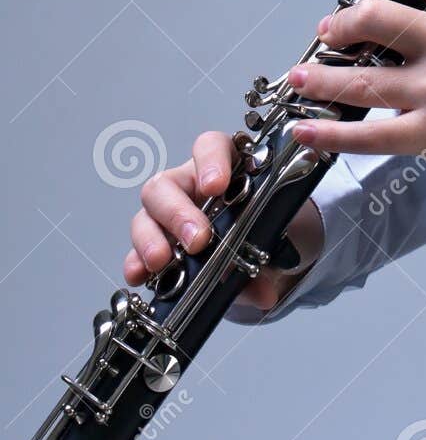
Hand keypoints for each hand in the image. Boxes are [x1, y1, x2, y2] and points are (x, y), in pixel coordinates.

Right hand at [125, 131, 323, 311]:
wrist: (264, 250)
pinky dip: (136, 263)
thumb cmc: (268, 225)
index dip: (210, 161)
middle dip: (178, 212)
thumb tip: (265, 292)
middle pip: (166, 184)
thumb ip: (266, 259)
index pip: (210, 146)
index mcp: (224, 167)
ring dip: (151, 238)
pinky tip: (140, 276)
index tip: (216, 186)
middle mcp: (190, 185)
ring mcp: (168, 213)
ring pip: (145, 214)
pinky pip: (137, 250)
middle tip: (197, 240)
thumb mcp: (274, 236)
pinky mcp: (156, 243)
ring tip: (162, 261)